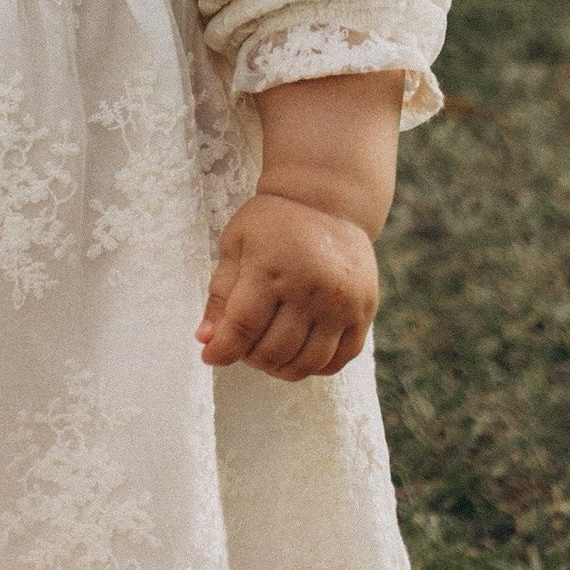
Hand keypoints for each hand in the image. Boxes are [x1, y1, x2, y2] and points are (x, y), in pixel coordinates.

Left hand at [198, 190, 379, 379]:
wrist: (328, 201)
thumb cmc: (273, 222)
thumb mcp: (235, 244)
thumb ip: (220, 292)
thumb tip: (205, 338)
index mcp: (270, 270)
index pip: (242, 328)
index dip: (222, 350)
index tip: (210, 356)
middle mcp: (309, 290)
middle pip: (274, 350)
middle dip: (249, 358)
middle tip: (242, 347)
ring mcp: (341, 303)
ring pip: (307, 362)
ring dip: (280, 368)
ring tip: (267, 353)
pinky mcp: (364, 311)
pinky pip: (339, 359)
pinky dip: (315, 367)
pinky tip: (298, 355)